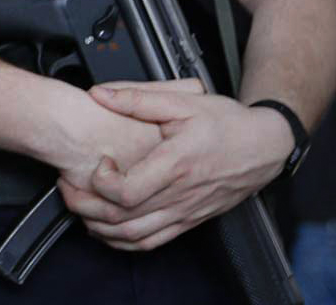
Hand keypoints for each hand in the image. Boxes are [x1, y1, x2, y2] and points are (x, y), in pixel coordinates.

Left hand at [60, 81, 290, 250]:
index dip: (101, 182)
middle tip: (70, 187)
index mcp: (176, 164)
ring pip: (134, 236)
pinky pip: (152, 242)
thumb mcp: (184, 101)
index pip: (126, 191)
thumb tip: (101, 93)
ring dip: (100, 228)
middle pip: (121, 218)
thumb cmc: (228, 124)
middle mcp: (180, 195)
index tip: (98, 161)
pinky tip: (108, 229)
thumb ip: (138, 98)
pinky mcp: (189, 221)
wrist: (264, 146)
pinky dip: (124, 241)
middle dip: (85, 206)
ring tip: (81, 207)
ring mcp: (185, 212)